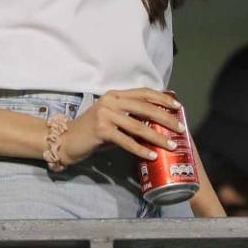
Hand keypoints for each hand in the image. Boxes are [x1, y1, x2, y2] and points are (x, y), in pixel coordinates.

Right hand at [58, 88, 184, 165]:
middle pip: (145, 107)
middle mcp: (111, 101)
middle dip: (166, 118)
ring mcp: (105, 114)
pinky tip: (151, 155)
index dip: (162, 98)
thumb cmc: (92, 132)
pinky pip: (126, 141)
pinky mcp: (101, 130)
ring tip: (171, 145)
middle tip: (180, 128)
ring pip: (138, 125)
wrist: (67, 140)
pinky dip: (140, 149)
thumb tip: (156, 125)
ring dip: (157, 136)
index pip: (144, 92)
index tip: (178, 106)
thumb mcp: (112, 119)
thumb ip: (129, 118)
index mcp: (115, 95)